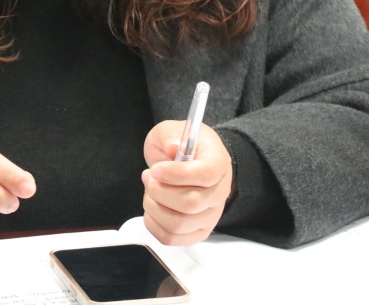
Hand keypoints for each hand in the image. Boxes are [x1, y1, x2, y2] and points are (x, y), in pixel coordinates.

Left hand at [141, 120, 232, 244]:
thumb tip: (172, 148)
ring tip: (150, 190)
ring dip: (154, 207)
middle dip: (159, 191)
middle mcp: (219, 192)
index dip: (177, 174)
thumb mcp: (173, 130)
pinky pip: (172, 238)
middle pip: (191, 203)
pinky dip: (154, 225)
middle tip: (148, 176)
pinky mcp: (197, 231)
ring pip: (179, 224)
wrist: (193, 161)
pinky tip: (152, 207)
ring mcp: (210, 215)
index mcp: (218, 163)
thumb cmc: (183, 147)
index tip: (155, 169)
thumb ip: (170, 136)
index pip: (205, 174)